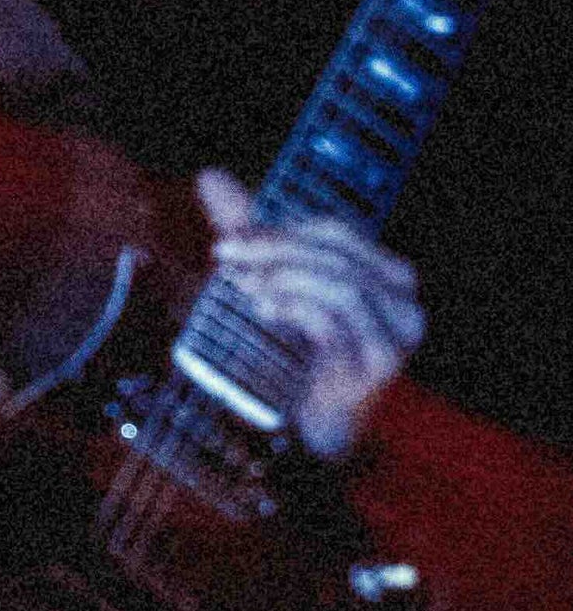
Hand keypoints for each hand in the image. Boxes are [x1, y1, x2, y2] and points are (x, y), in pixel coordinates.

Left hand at [194, 169, 422, 460]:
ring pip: (339, 283)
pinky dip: (296, 306)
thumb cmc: (291, 357)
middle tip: (224, 253)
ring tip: (243, 287)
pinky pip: (338, 320)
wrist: (305, 434)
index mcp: (385, 274)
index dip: (281, 228)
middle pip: (336, 252)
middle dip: (273, 248)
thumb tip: (209, 176)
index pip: (337, 230)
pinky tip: (266, 310)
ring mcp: (397, 333)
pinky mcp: (381, 362)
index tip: (228, 237)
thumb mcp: (267, 283)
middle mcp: (403, 300)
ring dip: (283, 277)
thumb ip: (248, 233)